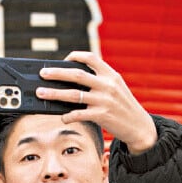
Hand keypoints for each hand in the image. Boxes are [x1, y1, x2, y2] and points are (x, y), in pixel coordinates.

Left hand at [36, 51, 157, 152]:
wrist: (140, 126)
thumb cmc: (123, 106)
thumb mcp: (116, 88)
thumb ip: (99, 81)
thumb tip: (70, 82)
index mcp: (111, 75)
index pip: (91, 58)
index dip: (75, 56)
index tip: (63, 59)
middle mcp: (107, 85)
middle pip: (76, 75)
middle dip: (56, 73)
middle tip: (42, 73)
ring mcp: (104, 100)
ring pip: (73, 95)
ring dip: (54, 94)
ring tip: (41, 93)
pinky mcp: (102, 115)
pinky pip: (79, 114)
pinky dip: (67, 115)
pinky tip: (61, 117)